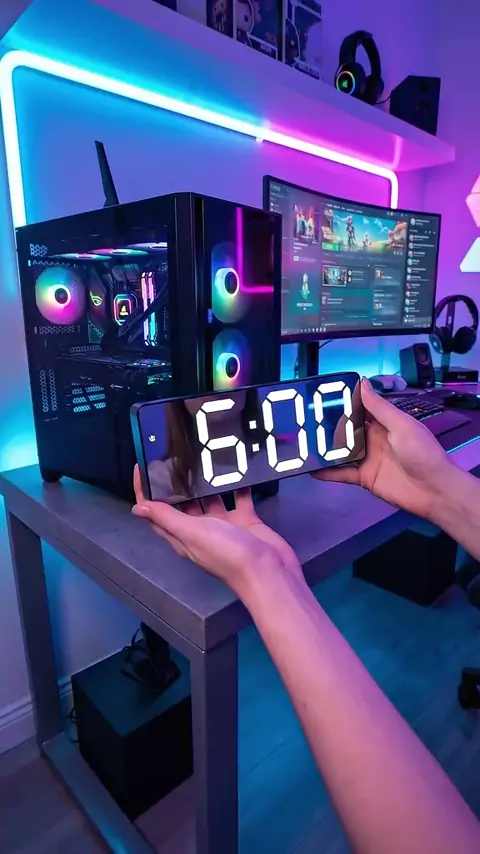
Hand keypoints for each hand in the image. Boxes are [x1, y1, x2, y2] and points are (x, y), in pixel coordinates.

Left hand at [132, 467, 301, 596]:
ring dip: (208, 481)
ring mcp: (224, 525)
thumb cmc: (227, 553)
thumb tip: (136, 508)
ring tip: (205, 455)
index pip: (156, 513)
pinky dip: (238, 484)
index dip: (146, 492)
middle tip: (176, 453)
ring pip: (211, 498)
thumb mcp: (192, 533)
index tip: (142, 467)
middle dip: (177, 481)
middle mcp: (200, 530)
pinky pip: (238, 497)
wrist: (268, 570)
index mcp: (182, 535)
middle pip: (182, 503)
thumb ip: (166, 518)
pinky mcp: (244, 520)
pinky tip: (238, 467)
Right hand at [314, 378, 452, 519]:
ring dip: (325, 448)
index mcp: (384, 423)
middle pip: (346, 430)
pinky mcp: (364, 477)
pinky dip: (328, 472)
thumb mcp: (401, 425)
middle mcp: (374, 439)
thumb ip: (380, 407)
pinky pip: (342, 473)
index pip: (360, 409)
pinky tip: (313, 469)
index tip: (323, 398)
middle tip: (307, 421)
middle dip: (329, 426)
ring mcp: (368, 459)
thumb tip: (364, 384)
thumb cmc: (424, 453)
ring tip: (305, 443)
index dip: (344, 403)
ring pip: (341, 451)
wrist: (434, 490)